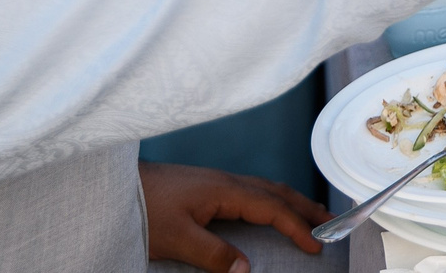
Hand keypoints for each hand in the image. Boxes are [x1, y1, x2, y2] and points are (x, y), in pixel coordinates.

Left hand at [139, 161, 326, 272]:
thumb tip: (247, 270)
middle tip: (331, 223)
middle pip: (276, 192)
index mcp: (224, 190)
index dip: (297, 227)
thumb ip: (213, 254)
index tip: (316, 246)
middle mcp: (226, 181)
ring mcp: (216, 181)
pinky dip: (271, 199)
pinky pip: (251, 190)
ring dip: (291, 201)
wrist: (115, 185)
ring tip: (310, 214)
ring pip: (265, 188)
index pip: (272, 209)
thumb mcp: (175, 238)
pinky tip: (267, 208)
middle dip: (305, 208)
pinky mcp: (206, 186)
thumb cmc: (142, 207)